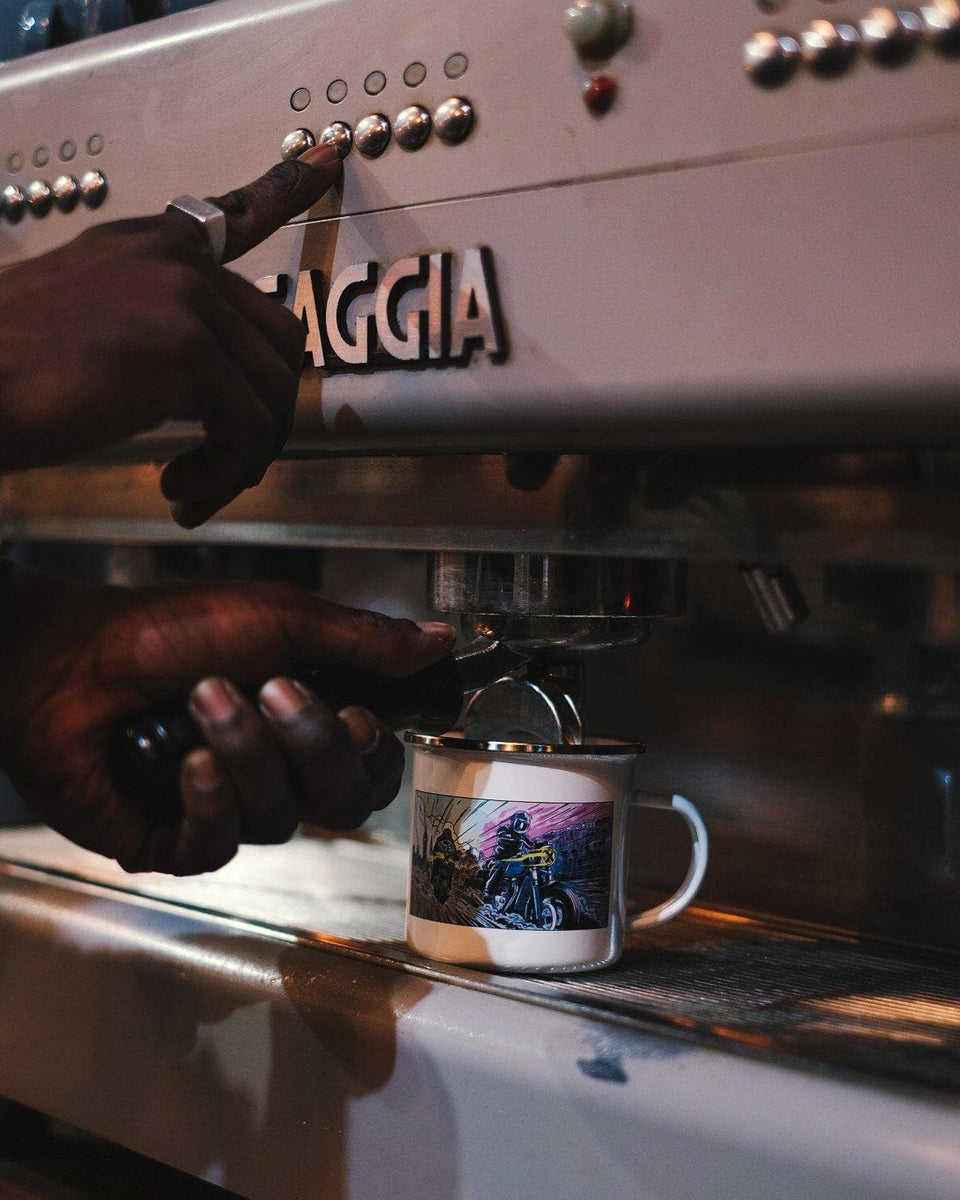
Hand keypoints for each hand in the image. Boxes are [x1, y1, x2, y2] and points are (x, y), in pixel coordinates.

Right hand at [0, 145, 339, 526]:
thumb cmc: (11, 366)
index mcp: (152, 246)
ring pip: (272, 395)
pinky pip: (248, 432)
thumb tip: (216, 363)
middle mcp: (177, 263)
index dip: (286, 185)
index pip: (234, 211)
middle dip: (263, 413)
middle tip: (225, 458)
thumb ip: (155, 315)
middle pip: (279, 341)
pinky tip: (180, 493)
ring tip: (193, 485)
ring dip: (242, 458)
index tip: (328, 155)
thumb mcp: (86, 313)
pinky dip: (224, 476)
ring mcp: (185, 303)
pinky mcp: (186, 355)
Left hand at [0, 566, 455, 874]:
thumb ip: (364, 639)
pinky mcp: (175, 840)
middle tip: (274, 689)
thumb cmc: (169, 629)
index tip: (361, 713)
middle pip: (341, 801)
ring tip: (202, 699)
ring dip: (245, 753)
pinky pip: (220, 845)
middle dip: (313, 745)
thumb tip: (440, 640)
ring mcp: (226, 809)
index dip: (376, 752)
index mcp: (305, 721)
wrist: (69, 657)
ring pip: (279, 819)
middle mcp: (275, 771)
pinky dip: (206, 798)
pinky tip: (183, 761)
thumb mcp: (280, 618)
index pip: (374, 767)